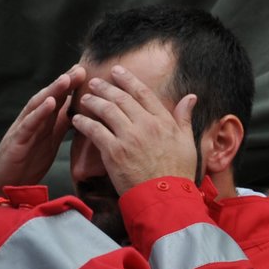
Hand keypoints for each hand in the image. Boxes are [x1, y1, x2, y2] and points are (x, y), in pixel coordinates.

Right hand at [0, 65, 87, 192]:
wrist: (3, 185)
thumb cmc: (24, 163)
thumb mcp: (48, 142)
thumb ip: (59, 127)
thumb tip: (77, 113)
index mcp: (42, 122)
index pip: (57, 100)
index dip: (71, 87)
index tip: (86, 73)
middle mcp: (32, 121)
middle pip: (48, 97)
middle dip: (64, 83)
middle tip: (80, 69)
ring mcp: (23, 129)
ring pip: (37, 106)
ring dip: (52, 91)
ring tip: (66, 79)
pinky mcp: (16, 141)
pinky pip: (28, 124)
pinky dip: (39, 112)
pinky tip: (49, 102)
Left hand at [72, 66, 198, 193]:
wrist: (165, 197)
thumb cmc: (178, 173)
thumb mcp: (187, 142)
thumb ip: (184, 117)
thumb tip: (191, 97)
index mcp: (163, 121)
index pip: (143, 93)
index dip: (128, 79)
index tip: (117, 71)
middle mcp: (145, 124)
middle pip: (121, 98)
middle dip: (105, 87)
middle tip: (94, 82)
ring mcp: (128, 137)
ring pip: (106, 111)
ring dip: (93, 102)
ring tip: (85, 98)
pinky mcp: (114, 152)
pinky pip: (95, 131)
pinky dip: (84, 123)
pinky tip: (77, 119)